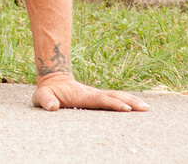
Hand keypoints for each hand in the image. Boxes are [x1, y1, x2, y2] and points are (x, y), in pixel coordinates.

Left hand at [33, 72, 149, 111]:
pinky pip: (114, 98)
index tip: (126, 108)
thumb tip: (52, 107)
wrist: (53, 80)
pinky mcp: (98, 97)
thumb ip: (45, 100)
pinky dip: (127, 101)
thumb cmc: (47, 92)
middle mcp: (92, 94)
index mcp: (81, 96)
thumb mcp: (41, 96)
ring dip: (131, 100)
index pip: (99, 100)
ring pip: (116, 96)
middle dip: (129, 101)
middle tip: (145, 108)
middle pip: (113, 96)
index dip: (112, 104)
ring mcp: (96, 95)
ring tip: (146, 108)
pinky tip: (138, 106)